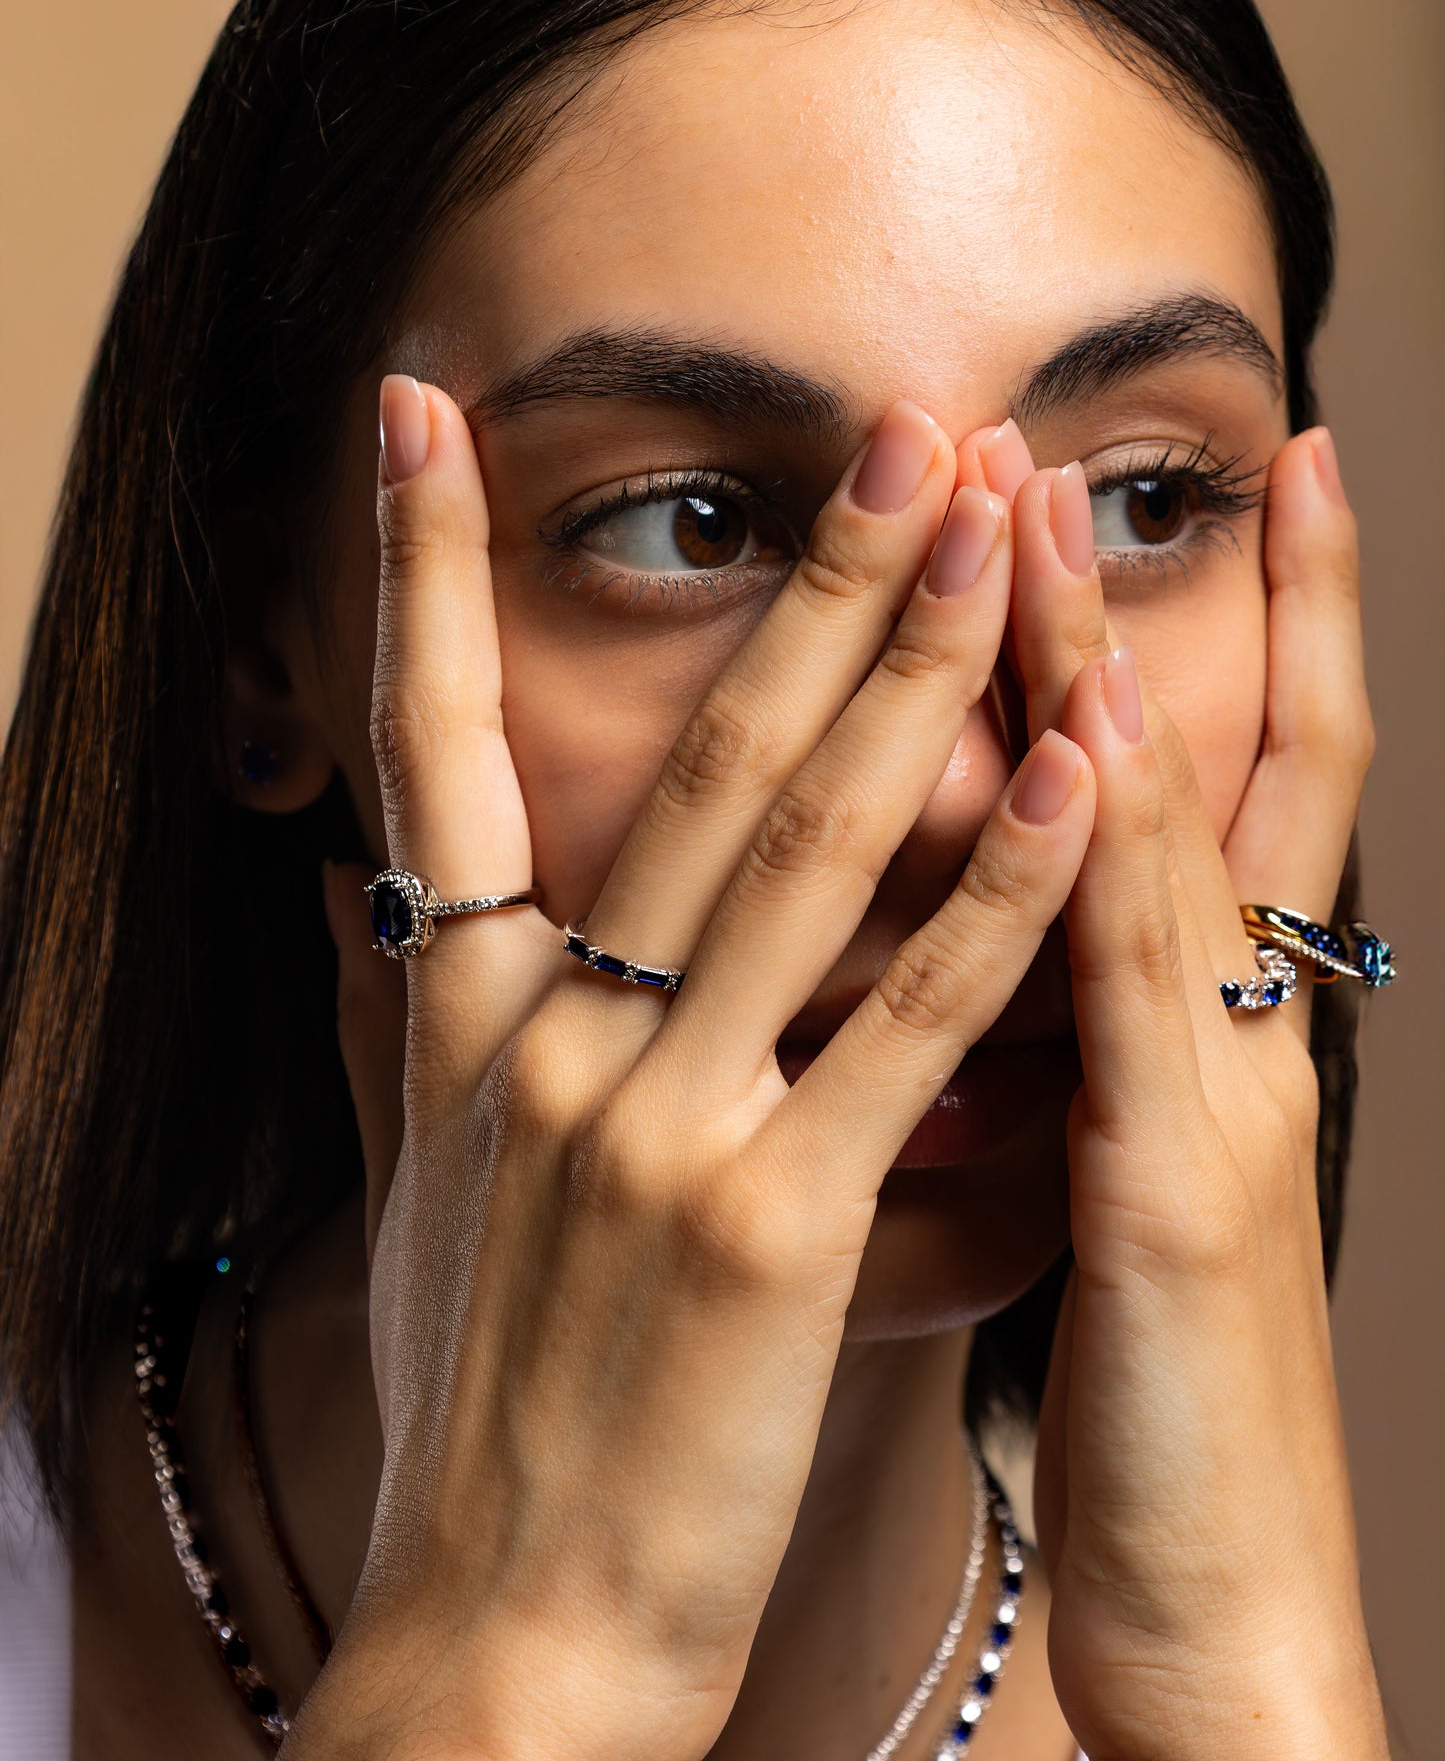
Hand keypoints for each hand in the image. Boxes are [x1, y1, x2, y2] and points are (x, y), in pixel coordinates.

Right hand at [284, 385, 1098, 1760]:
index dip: (411, 574)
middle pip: (690, 759)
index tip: (418, 415)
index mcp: (457, 1025)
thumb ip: (405, 1031)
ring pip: (804, 849)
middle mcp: (545, 1043)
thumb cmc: (479, 1411)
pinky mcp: (770, 1227)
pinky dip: (988, 893)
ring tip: (1001, 527)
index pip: (422, 751)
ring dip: (917, 671)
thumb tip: (375, 910)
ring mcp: (655, 1125)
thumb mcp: (421, 1194)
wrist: (496, 1634)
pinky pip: (900, 1023)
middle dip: (806, 574)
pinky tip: (1068, 775)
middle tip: (896, 419)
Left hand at [980, 432, 1387, 1759]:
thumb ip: (1065, 1052)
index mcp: (1201, 1031)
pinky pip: (1144, 983)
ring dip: (1102, 654)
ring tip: (1033, 506)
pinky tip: (1093, 724)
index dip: (1208, 631)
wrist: (1219, 1604)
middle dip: (1143, 589)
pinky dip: (1122, 845)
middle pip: (1215, 755)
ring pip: (1167, 827)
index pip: (1215, 784)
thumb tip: (972, 951)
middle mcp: (1232, 1026)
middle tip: (1065, 430)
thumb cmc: (1149, 1398)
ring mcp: (1220, 1088)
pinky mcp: (1180, 1185)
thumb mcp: (1109, 1185)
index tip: (1171, 490)